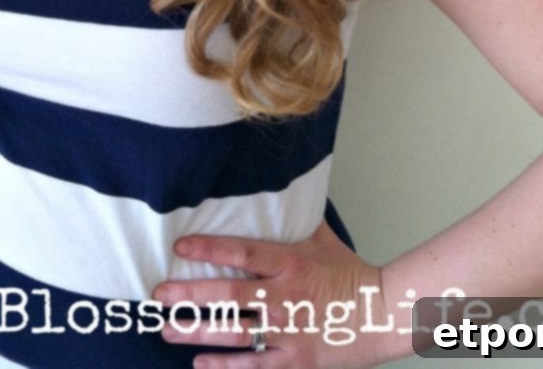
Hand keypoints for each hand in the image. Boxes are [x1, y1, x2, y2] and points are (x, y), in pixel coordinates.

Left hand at [152, 220, 390, 367]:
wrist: (383, 313)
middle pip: (228, 295)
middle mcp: (284, 297)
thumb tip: (276, 190)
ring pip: (234, 332)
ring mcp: (288, 332)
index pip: (243, 252)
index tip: (181, 246)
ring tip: (167, 328)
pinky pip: (253, 367)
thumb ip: (295, 220)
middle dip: (190, 294)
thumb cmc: (352, 273)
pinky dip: (224, 367)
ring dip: (197, 331)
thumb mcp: (323, 239)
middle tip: (159, 294)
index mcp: (291, 263)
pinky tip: (198, 363)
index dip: (210, 247)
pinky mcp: (294, 361)